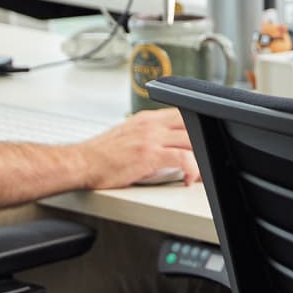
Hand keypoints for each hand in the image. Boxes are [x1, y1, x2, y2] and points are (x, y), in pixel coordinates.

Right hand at [78, 108, 199, 189]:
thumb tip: (166, 145)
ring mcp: (151, 138)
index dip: (199, 125)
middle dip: (205, 141)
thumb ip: (148, 135)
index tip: (207, 139)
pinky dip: (193, 169)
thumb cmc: (101, 155)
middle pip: (192, 123)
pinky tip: (189, 179)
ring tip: (202, 172)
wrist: (81, 163)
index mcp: (147, 118)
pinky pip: (183, 158)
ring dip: (203, 157)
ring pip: (192, 140)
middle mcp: (151, 124)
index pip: (183, 112)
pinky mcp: (149, 155)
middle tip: (210, 157)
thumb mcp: (128, 136)